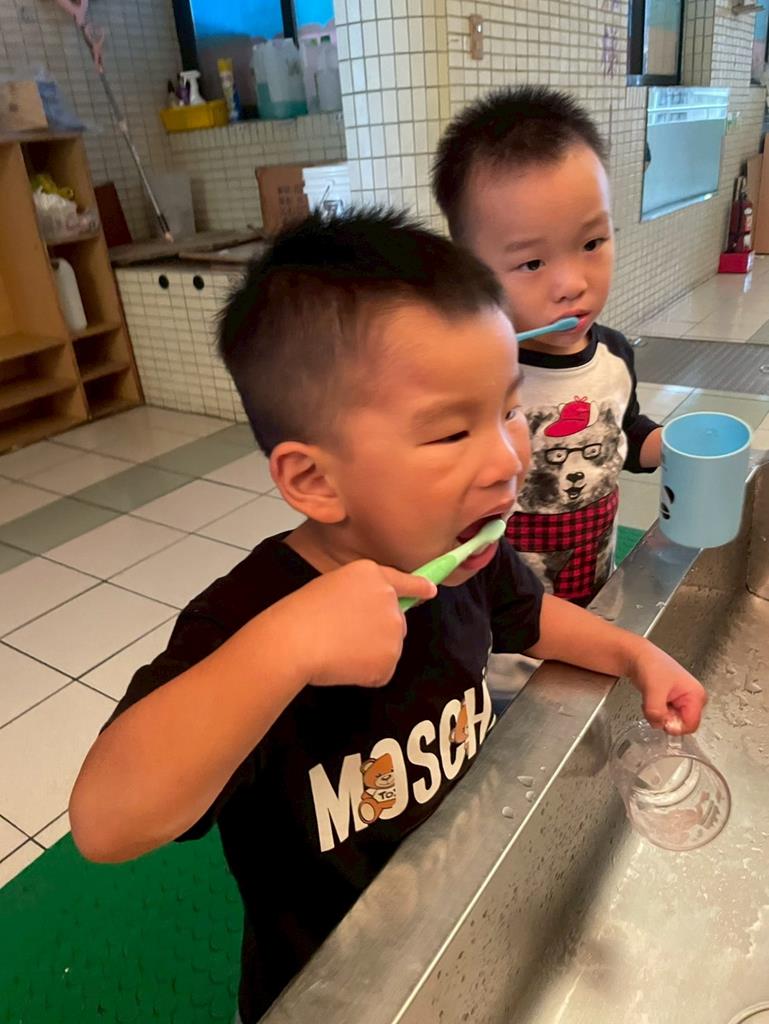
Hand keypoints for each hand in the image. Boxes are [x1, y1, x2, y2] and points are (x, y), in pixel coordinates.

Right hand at [282, 560, 436, 688]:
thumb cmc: (301, 613)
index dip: (418, 587)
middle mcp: (389, 598)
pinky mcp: (390, 657)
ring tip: (339, 650)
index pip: (403, 581)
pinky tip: (344, 665)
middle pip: (396, 621)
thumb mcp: (331, 586)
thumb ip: (359, 595)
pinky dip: (366, 675)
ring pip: (388, 648)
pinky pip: (381, 672)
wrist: (295, 640)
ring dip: (370, 655)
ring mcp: (393, 628)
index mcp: (372, 574)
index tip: (431, 591)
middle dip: (379, 633)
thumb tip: (370, 618)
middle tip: (344, 636)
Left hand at [628, 641, 706, 733]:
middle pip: (681, 724)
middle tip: (654, 704)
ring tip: (652, 698)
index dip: (674, 726)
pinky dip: (655, 711)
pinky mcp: (673, 700)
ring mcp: (684, 700)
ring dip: (658, 715)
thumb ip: (657, 712)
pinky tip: (651, 699)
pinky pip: (665, 715)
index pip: (690, 725)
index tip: (660, 717)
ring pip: (671, 721)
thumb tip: (659, 725)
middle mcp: (694, 698)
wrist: (637, 655)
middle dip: (665, 720)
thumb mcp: (653, 690)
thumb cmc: (650, 665)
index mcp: (696, 695)